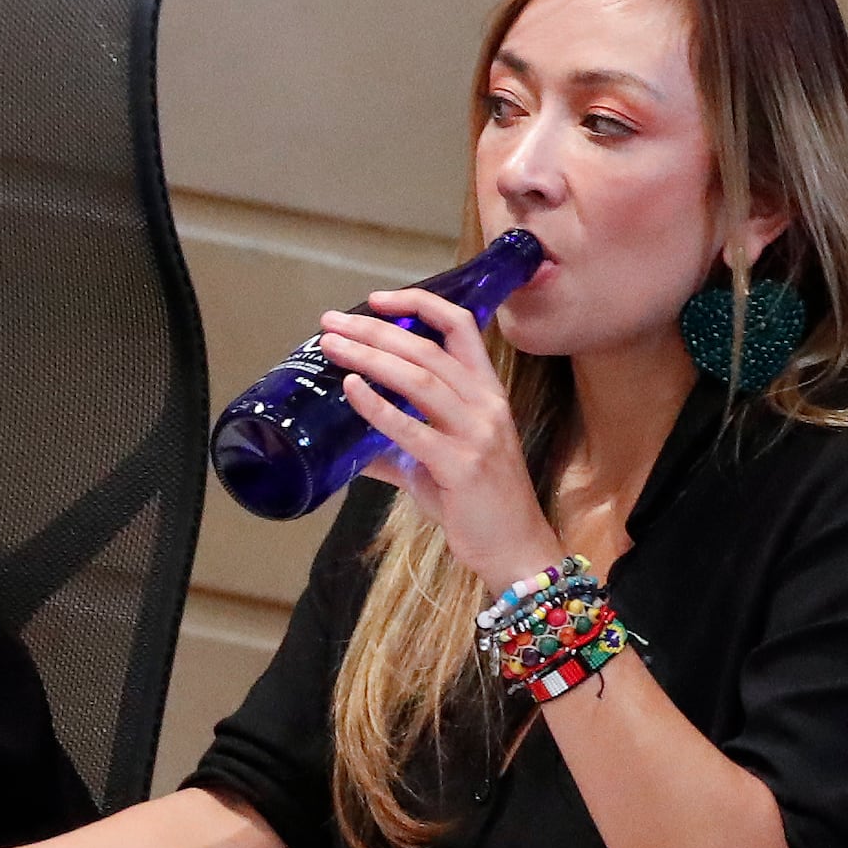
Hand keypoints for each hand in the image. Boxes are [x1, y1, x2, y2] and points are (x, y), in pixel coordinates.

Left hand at [318, 287, 556, 589]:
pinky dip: (378, 405)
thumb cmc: (477, 503)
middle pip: (427, 349)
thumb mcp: (438, 463)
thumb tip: (348, 445)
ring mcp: (477, 433)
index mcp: (486, 392)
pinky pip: (413, 428)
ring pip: (420, 379)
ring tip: (333, 347)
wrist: (514, 548)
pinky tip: (352, 389)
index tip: (377, 299)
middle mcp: (485, 404)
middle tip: (332, 322)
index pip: (461, 327)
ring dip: (371, 357)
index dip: (420, 304)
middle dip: (375, 330)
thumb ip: (397, 447)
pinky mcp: (462, 466)